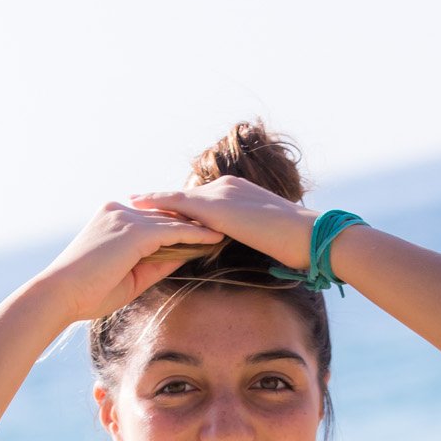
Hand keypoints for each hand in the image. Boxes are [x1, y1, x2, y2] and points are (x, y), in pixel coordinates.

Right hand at [32, 200, 226, 322]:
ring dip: (201, 226)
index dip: (182, 226)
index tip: (207, 232)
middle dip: (197, 221)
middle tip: (228, 225)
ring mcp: (125, 218)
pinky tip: (215, 238)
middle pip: (168, 215)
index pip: (156, 220)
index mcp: (114, 218)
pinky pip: (172, 230)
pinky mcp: (132, 231)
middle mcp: (120, 211)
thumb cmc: (88, 292)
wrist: (60, 294)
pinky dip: (195, 234)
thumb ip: (158, 262)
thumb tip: (186, 255)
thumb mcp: (131, 276)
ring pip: (172, 220)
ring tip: (229, 230)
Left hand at [128, 177, 319, 274]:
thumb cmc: (296, 245)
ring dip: (154, 201)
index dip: (178, 205)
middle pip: (184, 195)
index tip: (157, 209)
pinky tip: (140, 208)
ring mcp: (222, 194)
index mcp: (237, 195)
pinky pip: (181, 204)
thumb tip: (240, 252)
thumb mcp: (264, 238)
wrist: (310, 237)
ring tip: (130, 204)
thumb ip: (246, 238)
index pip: (200, 200)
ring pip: (179, 197)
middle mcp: (226, 188)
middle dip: (159, 200)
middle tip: (133, 202)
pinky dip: (159, 205)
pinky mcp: (219, 206)